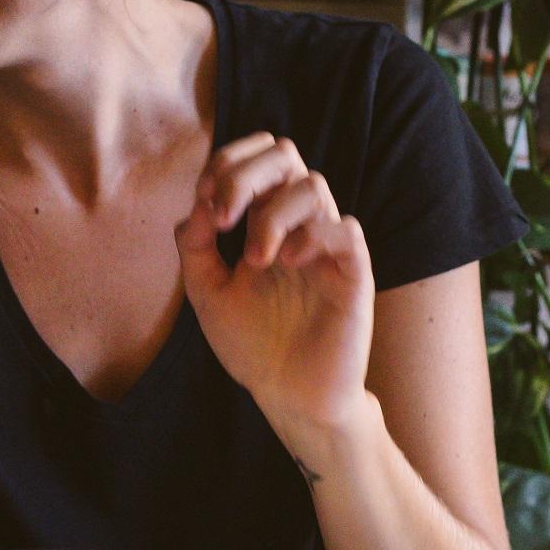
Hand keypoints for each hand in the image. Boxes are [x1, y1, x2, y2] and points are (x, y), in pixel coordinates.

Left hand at [174, 134, 375, 452]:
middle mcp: (297, 224)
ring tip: (255, 261)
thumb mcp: (207, 292)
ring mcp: (326, 245)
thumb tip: (198, 203)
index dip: (226, 165)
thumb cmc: (252, 344)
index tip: (205, 206)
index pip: (254, 159)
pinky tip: (287, 265)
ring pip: (312, 185)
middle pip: (284, 153)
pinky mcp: (353, 273)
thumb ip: (196, 246)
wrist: (288, 396)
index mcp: (264, 221)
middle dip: (245, 174)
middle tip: (224, 218)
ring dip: (272, 215)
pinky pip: (344, 229)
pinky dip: (310, 236)